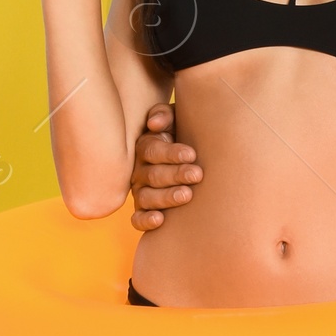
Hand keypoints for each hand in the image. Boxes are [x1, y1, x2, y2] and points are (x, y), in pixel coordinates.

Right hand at [130, 102, 203, 229]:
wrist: (195, 158)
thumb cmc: (186, 134)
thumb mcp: (177, 119)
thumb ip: (165, 115)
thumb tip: (154, 124)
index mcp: (146, 148)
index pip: (152, 151)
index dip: (170, 153)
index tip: (191, 154)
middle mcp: (140, 171)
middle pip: (152, 175)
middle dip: (175, 174)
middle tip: (197, 174)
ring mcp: (141, 192)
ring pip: (146, 197)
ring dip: (166, 197)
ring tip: (187, 194)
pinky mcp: (144, 212)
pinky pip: (138, 219)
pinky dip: (146, 220)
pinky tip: (160, 220)